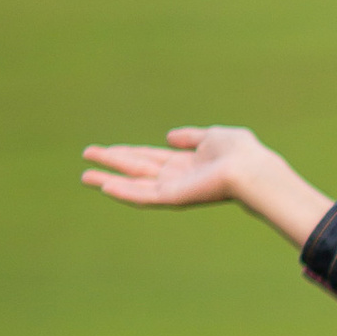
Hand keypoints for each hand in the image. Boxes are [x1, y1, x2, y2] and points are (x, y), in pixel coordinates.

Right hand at [81, 127, 331, 245]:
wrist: (251, 169)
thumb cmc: (241, 152)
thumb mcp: (213, 136)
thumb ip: (192, 137)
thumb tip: (171, 136)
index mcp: (188, 164)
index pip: (152, 158)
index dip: (129, 153)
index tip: (108, 149)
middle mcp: (178, 178)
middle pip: (138, 170)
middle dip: (112, 162)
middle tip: (87, 156)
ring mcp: (175, 189)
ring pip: (135, 184)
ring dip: (110, 178)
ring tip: (85, 174)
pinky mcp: (174, 198)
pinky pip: (144, 197)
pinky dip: (124, 192)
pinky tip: (105, 186)